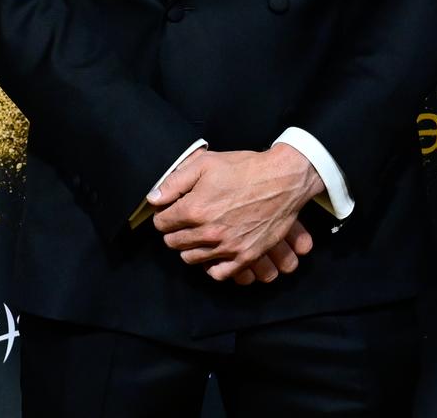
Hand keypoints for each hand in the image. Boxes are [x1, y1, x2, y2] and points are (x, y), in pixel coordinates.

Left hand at [147, 146, 324, 283]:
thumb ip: (174, 182)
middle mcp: (208, 232)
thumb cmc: (244, 168)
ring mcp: (228, 247)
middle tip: (182, 223)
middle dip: (174, 232)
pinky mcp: (246, 256)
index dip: (163, 215)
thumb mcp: (205, 164)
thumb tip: (153, 199)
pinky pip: (218, 273)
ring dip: (189, 248)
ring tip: (196, 236)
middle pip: (174, 243)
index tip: (171, 211)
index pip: (162, 223)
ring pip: (191, 258)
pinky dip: (211, 266)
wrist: (282, 180)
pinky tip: (213, 253)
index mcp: (195, 209)